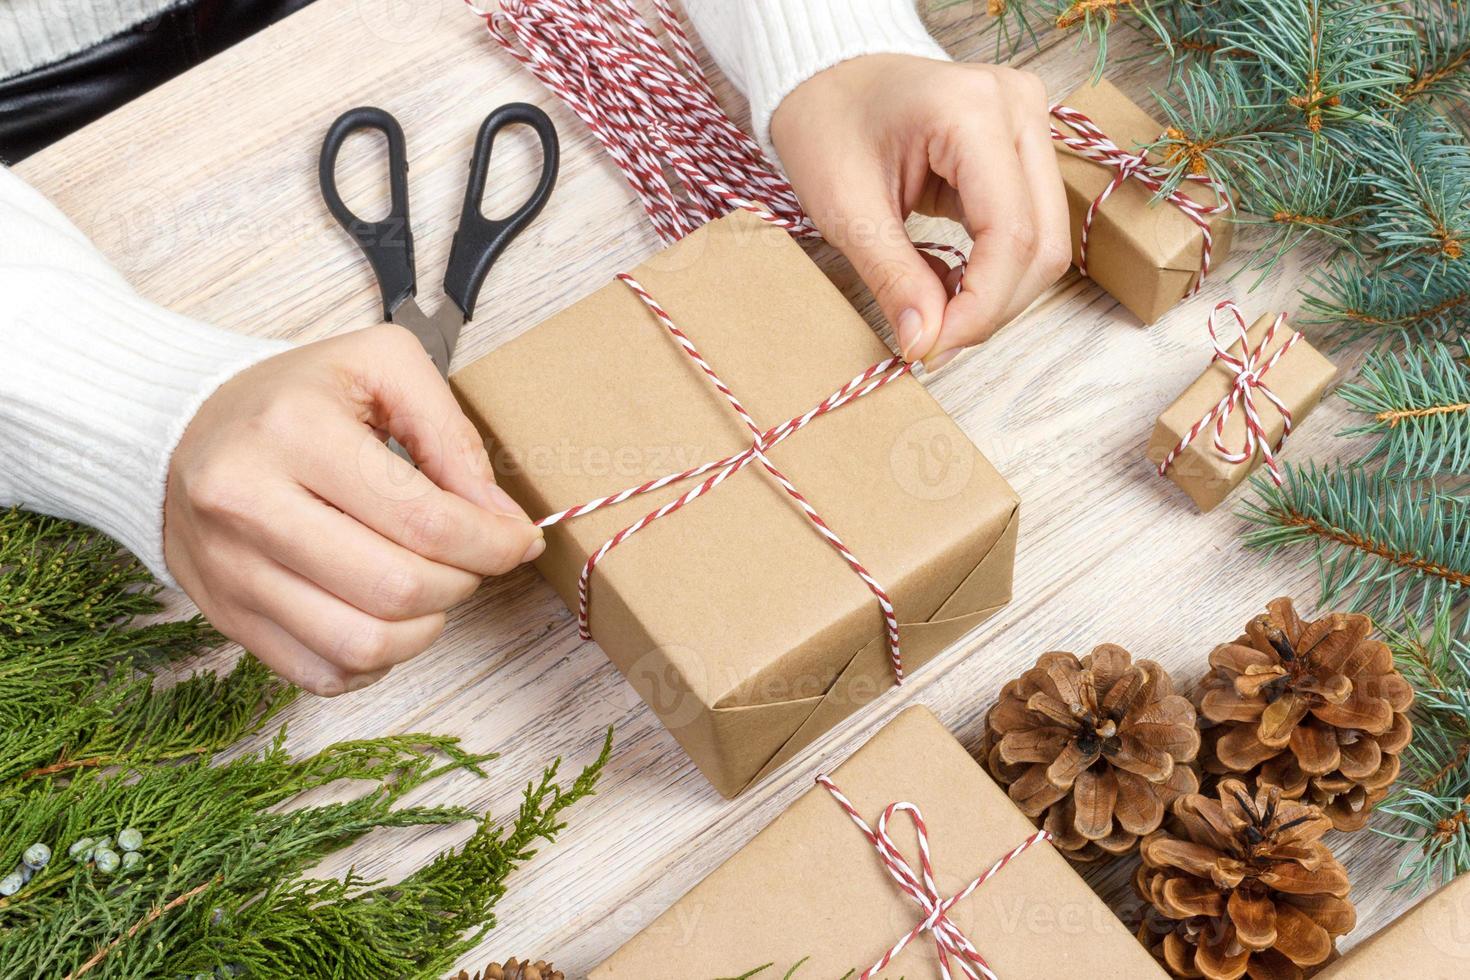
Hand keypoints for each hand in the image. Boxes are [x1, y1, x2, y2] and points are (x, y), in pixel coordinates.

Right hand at [164, 324, 543, 695]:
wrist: (176, 428)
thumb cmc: (293, 396)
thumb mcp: (380, 366)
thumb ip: (451, 434)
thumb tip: (498, 519)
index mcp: (293, 432)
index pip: (423, 520)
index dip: (492, 544)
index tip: (518, 540)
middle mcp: (248, 504)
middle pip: (396, 589)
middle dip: (462, 582)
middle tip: (472, 559)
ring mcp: (231, 569)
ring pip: (362, 645)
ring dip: (424, 628)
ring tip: (432, 588)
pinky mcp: (225, 615)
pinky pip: (323, 672)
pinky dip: (375, 659)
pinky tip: (385, 616)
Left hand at [770, 54, 1069, 368]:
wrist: (827, 79)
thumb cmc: (826, 126)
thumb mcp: (846, 210)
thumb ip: (894, 278)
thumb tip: (926, 343)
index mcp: (972, 110)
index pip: (1011, 232)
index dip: (981, 305)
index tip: (935, 349)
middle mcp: (1018, 108)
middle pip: (1042, 242)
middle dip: (992, 306)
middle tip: (935, 342)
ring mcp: (1030, 123)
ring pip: (1046, 241)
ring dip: (998, 293)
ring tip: (939, 313)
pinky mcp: (1025, 145)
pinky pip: (1031, 226)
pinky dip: (996, 269)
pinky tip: (952, 284)